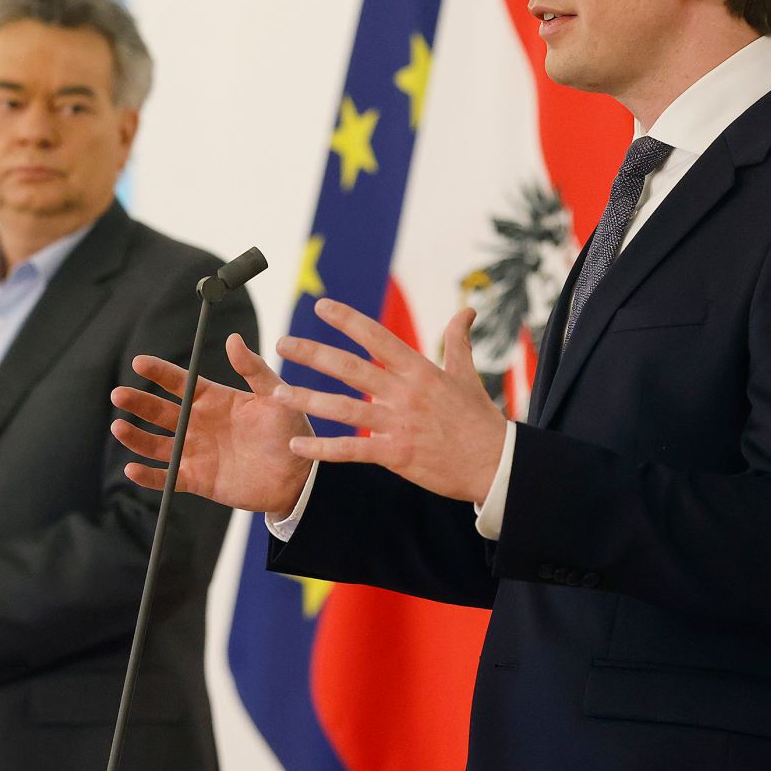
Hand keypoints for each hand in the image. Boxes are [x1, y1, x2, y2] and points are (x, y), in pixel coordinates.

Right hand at [111, 333, 314, 518]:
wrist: (298, 476)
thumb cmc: (289, 432)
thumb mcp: (274, 397)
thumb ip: (253, 369)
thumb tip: (233, 339)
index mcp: (214, 400)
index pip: (180, 383)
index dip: (159, 373)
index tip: (139, 362)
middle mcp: (199, 424)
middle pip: (161, 411)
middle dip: (139, 402)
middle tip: (119, 394)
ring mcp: (196, 452)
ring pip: (157, 443)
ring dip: (136, 436)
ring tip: (119, 427)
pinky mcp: (197, 479)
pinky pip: (167, 477)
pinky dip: (149, 475)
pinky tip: (132, 469)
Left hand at [273, 298, 505, 503]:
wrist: (494, 463)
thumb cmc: (480, 418)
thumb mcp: (467, 374)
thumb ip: (458, 340)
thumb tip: (467, 310)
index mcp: (419, 369)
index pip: (376, 336)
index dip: (347, 319)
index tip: (320, 306)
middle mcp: (404, 392)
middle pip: (349, 367)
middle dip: (312, 353)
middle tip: (282, 342)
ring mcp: (398, 423)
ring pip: (343, 408)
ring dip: (307, 399)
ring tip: (276, 393)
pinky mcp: (395, 453)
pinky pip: (351, 449)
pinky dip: (322, 447)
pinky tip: (297, 443)